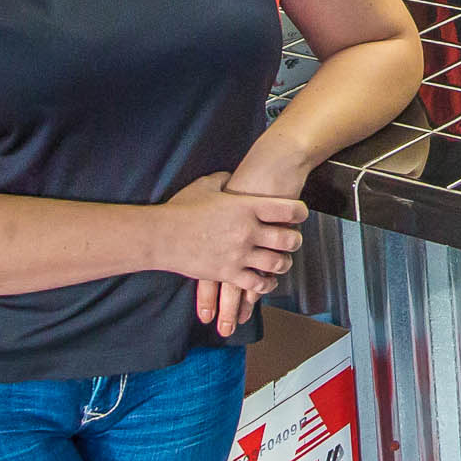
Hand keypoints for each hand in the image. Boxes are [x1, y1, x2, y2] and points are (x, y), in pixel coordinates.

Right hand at [160, 172, 306, 322]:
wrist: (160, 235)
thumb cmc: (181, 209)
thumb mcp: (206, 185)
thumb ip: (225, 180)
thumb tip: (232, 176)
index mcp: (246, 207)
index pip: (288, 209)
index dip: (300, 212)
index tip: (300, 214)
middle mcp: (248, 231)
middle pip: (289, 240)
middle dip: (295, 241)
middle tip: (293, 240)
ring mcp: (240, 254)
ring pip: (277, 264)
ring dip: (284, 263)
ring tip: (282, 261)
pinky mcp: (229, 273)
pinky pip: (257, 284)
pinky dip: (266, 284)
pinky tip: (267, 281)